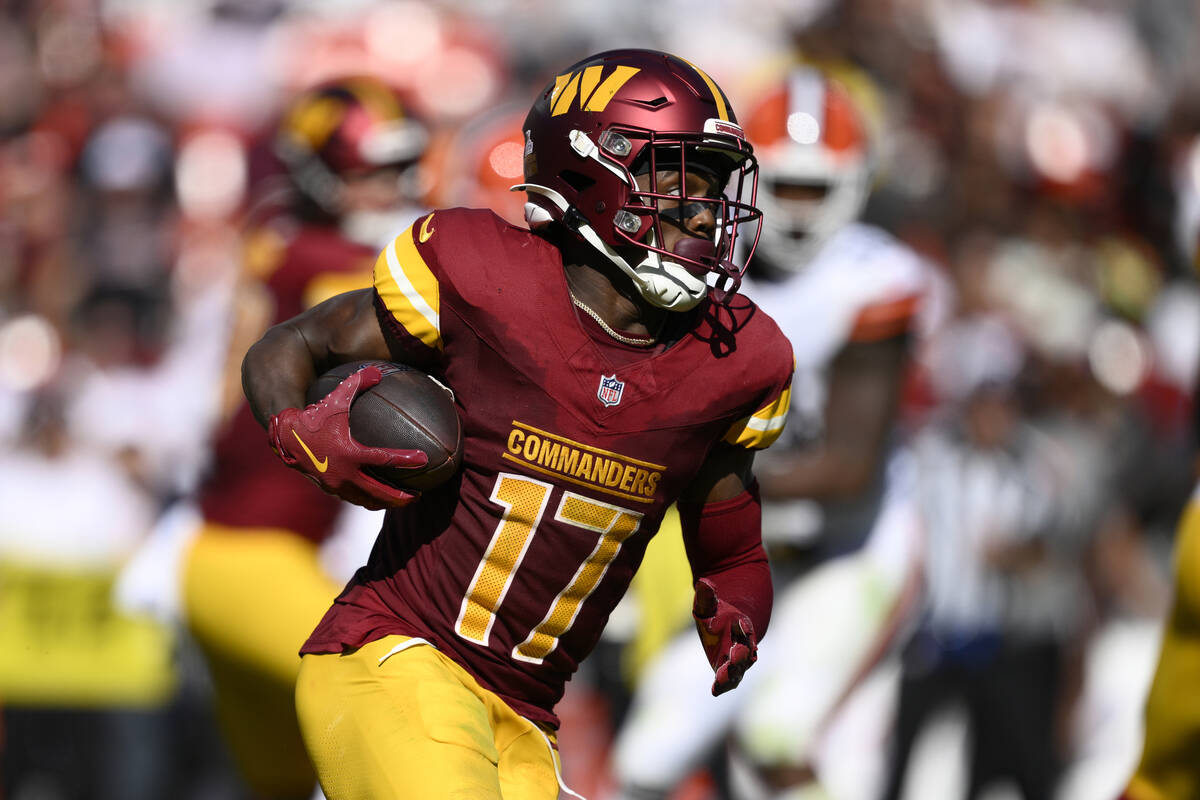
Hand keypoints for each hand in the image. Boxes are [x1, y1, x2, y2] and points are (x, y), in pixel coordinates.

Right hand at [269, 366, 427, 509]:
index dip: (406, 460)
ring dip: (384, 502)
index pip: (384, 459)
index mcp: (349, 453)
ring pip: (366, 500)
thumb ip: (356, 384)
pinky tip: (376, 495)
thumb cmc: (312, 417)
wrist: (284, 438)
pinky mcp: (329, 489)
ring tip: (401, 501)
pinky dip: (367, 499)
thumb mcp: (335, 398)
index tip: (424, 460)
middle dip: (400, 497)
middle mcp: (344, 474)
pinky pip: (353, 498)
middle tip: (417, 495)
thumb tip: (376, 370)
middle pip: (379, 492)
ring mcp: (336, 485)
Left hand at [692, 577, 756, 695]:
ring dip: (733, 674)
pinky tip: (715, 690)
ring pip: (739, 668)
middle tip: (736, 654)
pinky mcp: (730, 670)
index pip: (745, 627)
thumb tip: (703, 583)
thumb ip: (707, 595)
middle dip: (742, 653)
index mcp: (742, 625)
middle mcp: (745, 644)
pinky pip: (730, 679)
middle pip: (746, 650)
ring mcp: (739, 659)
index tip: (740, 623)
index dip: (744, 626)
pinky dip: (724, 684)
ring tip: (722, 681)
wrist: (729, 628)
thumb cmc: (717, 613)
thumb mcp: (709, 603)